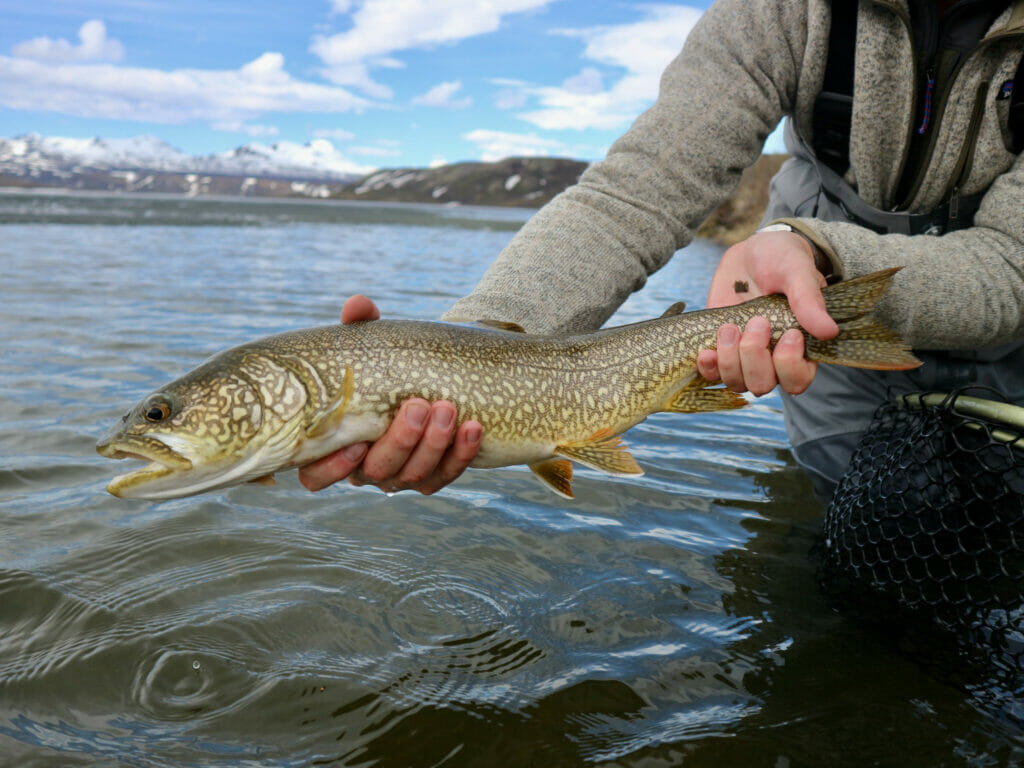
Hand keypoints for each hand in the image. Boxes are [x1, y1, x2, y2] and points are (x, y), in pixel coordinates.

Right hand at [298, 295, 481, 494]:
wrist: (427, 378)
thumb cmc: (382, 365)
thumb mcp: (370, 346)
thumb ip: (359, 327)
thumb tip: (358, 305)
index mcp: (334, 444)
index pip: (317, 475)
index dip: (333, 468)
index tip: (356, 443)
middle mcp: (365, 468)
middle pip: (377, 472)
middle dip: (402, 442)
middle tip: (419, 405)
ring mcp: (400, 476)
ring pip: (415, 476)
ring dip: (434, 444)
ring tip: (448, 408)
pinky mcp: (433, 477)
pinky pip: (447, 474)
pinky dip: (462, 454)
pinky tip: (473, 427)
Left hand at [696, 230, 838, 395]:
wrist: (752, 253)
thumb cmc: (782, 260)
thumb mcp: (797, 271)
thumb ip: (809, 300)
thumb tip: (828, 331)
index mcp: (802, 347)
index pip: (797, 380)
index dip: (789, 364)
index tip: (790, 333)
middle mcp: (774, 359)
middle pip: (762, 385)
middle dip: (754, 357)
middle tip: (757, 321)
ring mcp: (745, 357)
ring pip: (737, 383)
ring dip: (730, 359)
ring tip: (730, 326)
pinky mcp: (721, 350)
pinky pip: (712, 374)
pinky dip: (708, 366)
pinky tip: (707, 350)